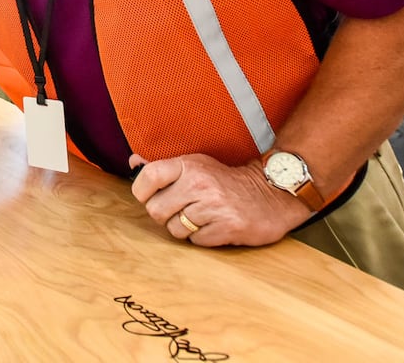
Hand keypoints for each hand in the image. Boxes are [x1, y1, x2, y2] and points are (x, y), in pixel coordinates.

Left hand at [128, 152, 310, 246]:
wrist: (270, 194)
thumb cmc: (226, 181)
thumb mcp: (196, 165)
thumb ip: (163, 167)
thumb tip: (133, 161)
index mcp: (189, 166)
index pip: (148, 177)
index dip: (142, 191)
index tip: (150, 196)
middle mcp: (199, 184)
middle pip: (155, 210)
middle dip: (164, 215)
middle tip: (181, 210)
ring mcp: (213, 207)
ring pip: (174, 229)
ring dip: (184, 228)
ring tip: (200, 218)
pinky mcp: (226, 228)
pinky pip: (196, 242)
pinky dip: (202, 238)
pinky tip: (213, 226)